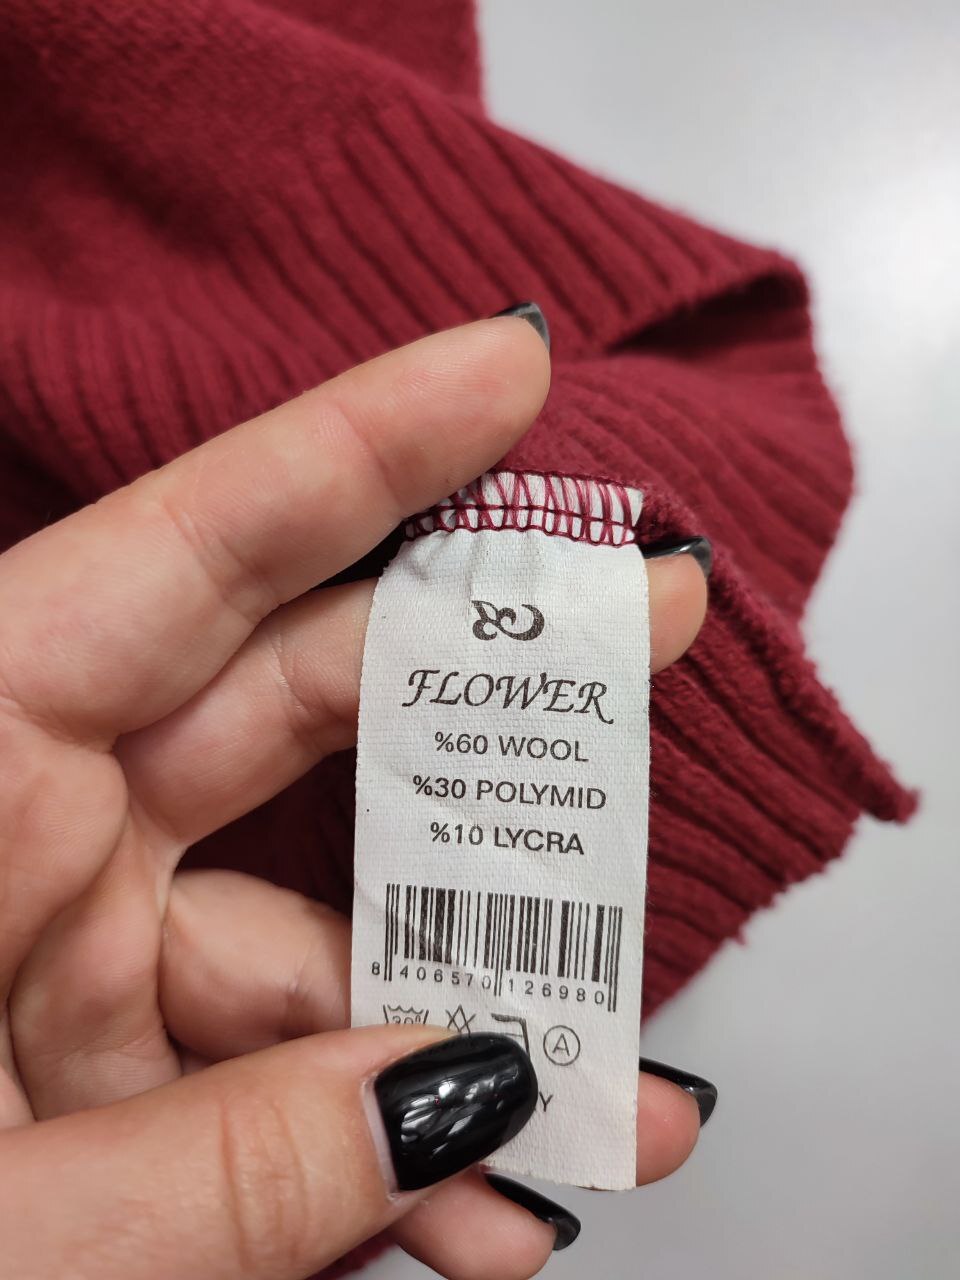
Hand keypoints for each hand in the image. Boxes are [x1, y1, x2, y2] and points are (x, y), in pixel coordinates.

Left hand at [0, 315, 709, 1277]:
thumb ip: (215, 1179)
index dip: (363, 448)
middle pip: (293, 703)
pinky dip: (386, 1144)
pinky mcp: (89, 1065)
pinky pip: (275, 1070)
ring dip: (466, 1022)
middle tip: (650, 633)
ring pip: (316, 928)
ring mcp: (59, 948)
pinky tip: (483, 1210)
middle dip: (490, 688)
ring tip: (599, 1104)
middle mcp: (15, 826)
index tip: (514, 366)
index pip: (184, 557)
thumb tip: (455, 1102)